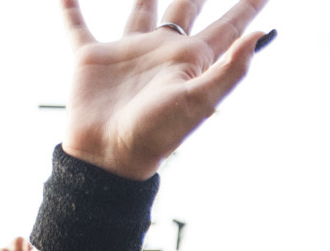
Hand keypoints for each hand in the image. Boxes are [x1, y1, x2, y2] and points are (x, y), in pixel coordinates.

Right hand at [60, 0, 272, 182]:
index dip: (248, 9)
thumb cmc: (157, 134)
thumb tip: (260, 36)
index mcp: (191, 60)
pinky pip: (77, 25)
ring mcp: (128, 52)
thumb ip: (231, 70)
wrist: (109, 157)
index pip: (228, 27)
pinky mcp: (92, 58)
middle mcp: (162, 51)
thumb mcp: (200, 101)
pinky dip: (70, 8)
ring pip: (140, 10)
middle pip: (186, 9)